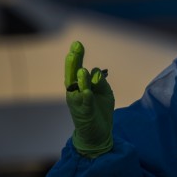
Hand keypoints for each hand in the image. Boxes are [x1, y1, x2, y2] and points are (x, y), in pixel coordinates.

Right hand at [65, 40, 113, 157]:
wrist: (98, 133)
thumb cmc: (100, 110)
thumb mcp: (105, 92)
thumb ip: (100, 82)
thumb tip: (95, 73)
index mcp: (80, 85)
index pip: (77, 67)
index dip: (77, 56)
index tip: (77, 43)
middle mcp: (75, 92)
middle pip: (72, 74)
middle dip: (73, 62)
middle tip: (74, 49)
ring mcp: (78, 102)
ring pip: (77, 88)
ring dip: (80, 79)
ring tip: (82, 70)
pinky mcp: (84, 112)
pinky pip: (85, 103)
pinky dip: (86, 96)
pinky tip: (87, 91)